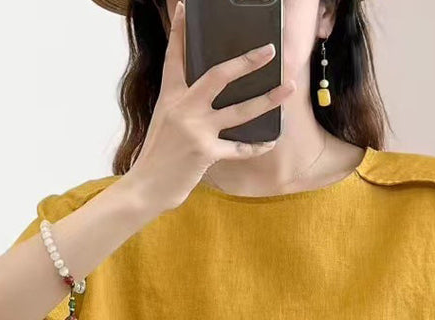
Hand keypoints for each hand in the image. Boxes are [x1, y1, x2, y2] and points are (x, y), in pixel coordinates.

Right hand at [123, 0, 295, 211]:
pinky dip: (256, 146)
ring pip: (239, 110)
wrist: (146, 187)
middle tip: (269, 50)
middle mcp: (183, 107)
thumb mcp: (165, 121)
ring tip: (288, 88)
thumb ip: (184, 104)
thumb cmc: (158, 155)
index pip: (175, 56)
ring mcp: (195, 129)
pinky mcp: (205, 152)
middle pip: (219, 76)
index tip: (185, 7)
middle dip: (246, 62)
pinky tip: (271, 140)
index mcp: (170, 96)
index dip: (179, 30)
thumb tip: (206, 94)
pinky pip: (239, 147)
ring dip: (267, 99)